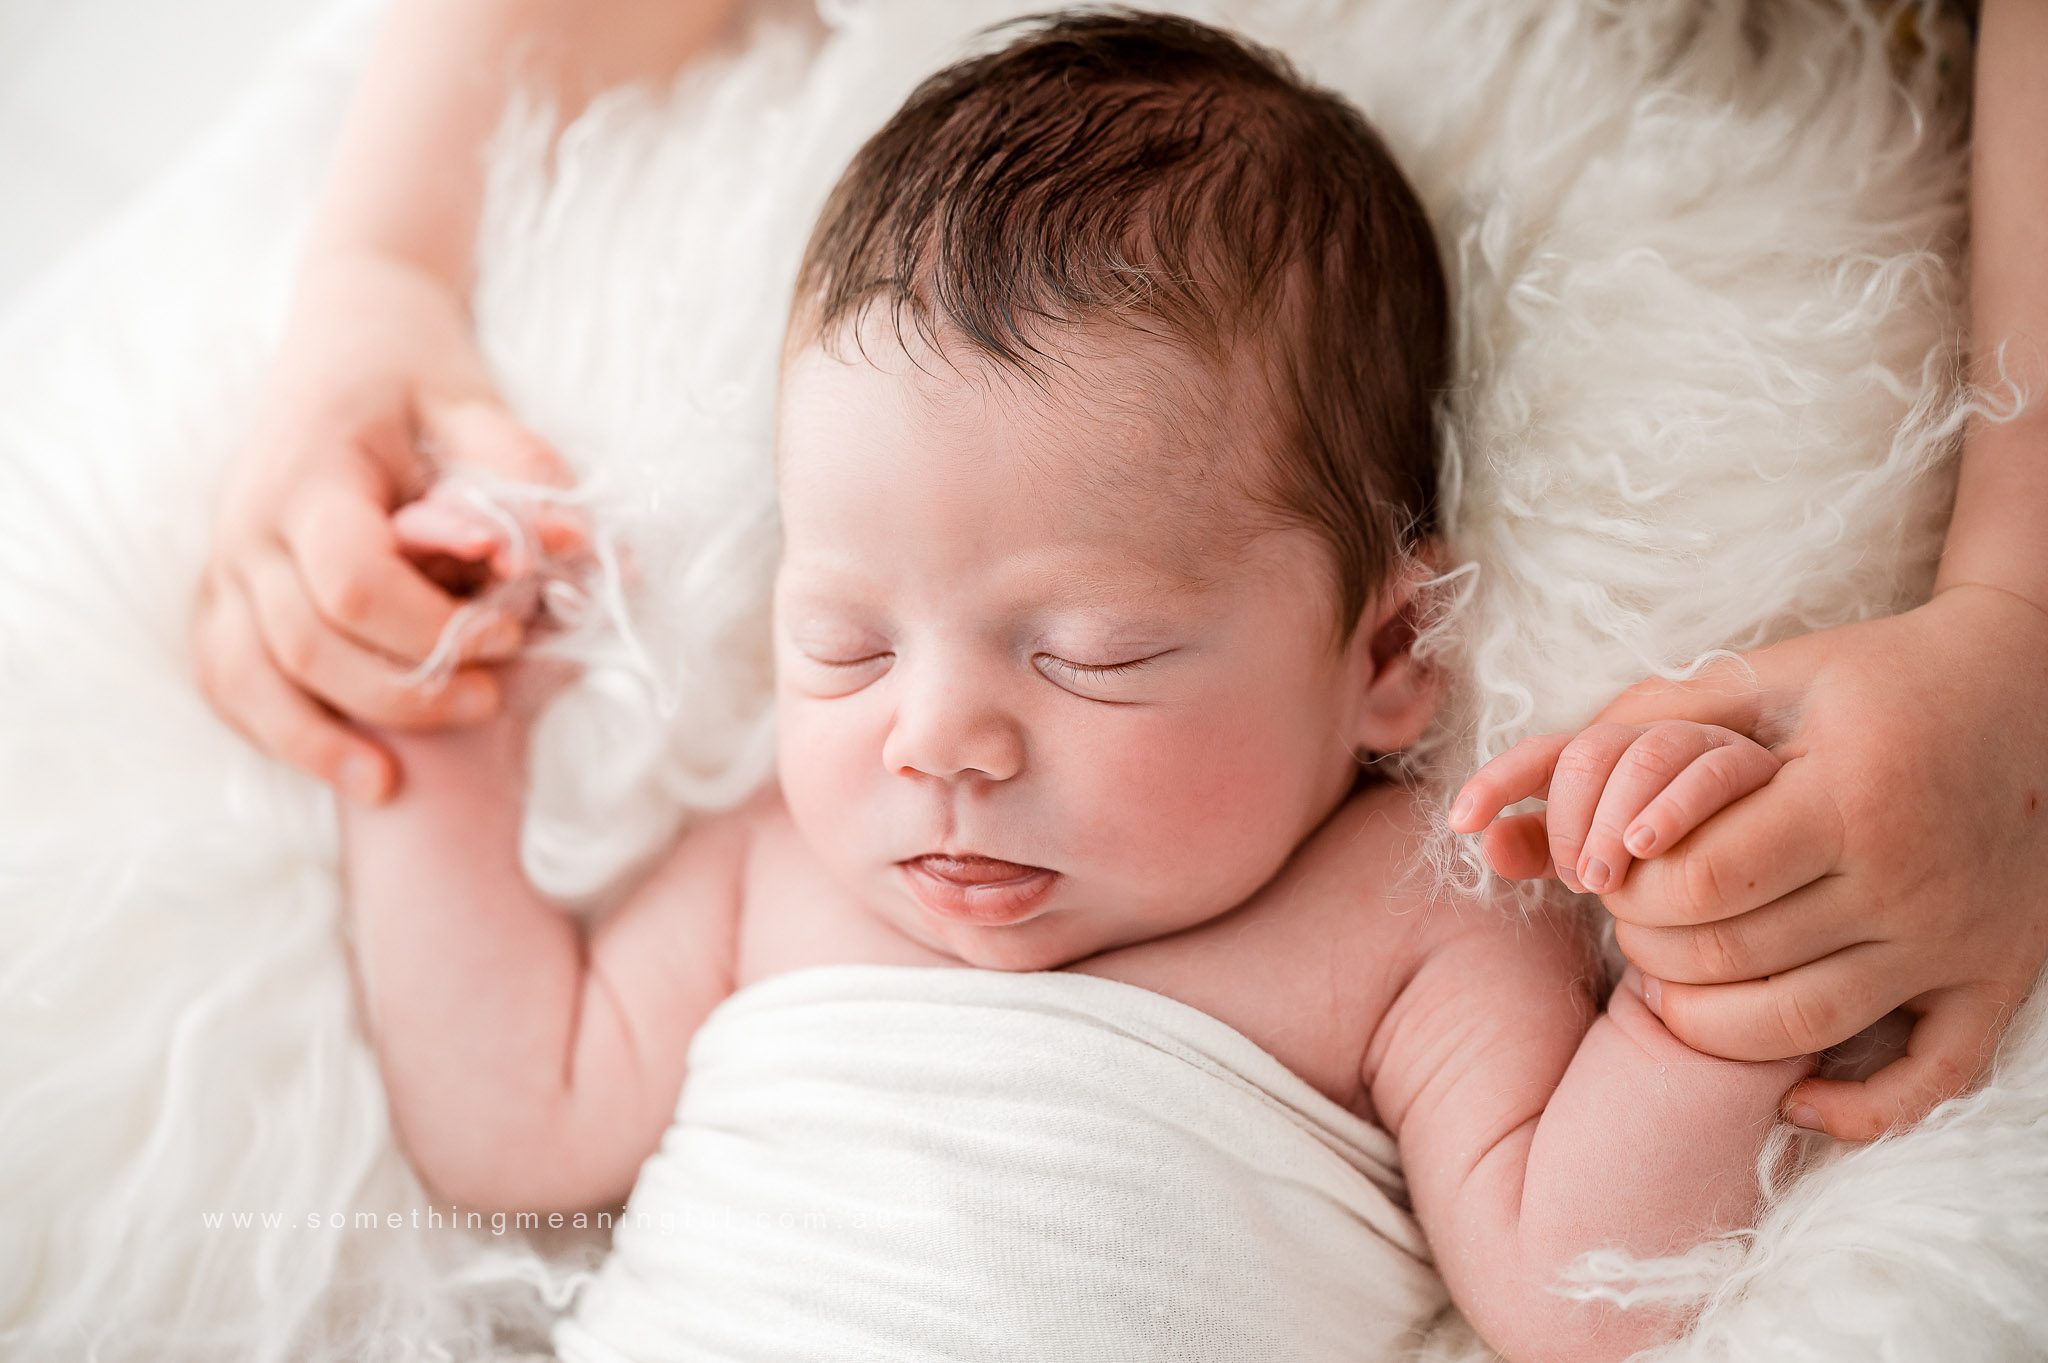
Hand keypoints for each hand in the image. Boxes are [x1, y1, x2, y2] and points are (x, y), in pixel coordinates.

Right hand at [191, 251, 586, 804]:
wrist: (346, 334)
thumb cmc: (418, 372)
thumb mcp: (477, 405)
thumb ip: (522, 477)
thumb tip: (581, 549)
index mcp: (310, 475)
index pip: (354, 583)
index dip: (433, 628)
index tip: (511, 631)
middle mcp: (250, 525)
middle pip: (307, 645)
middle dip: (402, 690)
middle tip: (491, 698)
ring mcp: (225, 562)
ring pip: (247, 678)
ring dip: (320, 736)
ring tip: (392, 780)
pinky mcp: (221, 590)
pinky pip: (227, 679)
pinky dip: (275, 729)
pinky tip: (342, 766)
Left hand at [1452, 584, 2047, 1140]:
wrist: (2030, 685)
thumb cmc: (1864, 678)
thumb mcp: (1744, 682)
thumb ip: (1609, 741)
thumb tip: (1472, 824)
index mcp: (1850, 796)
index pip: (1698, 884)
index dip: (1626, 884)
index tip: (1609, 861)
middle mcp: (1910, 881)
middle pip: (1730, 958)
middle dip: (1647, 943)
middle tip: (1633, 909)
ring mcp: (1956, 943)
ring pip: (1795, 1029)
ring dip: (1704, 1016)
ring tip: (1675, 967)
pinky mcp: (1995, 982)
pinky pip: (1923, 1082)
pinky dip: (1847, 1106)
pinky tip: (1784, 1091)